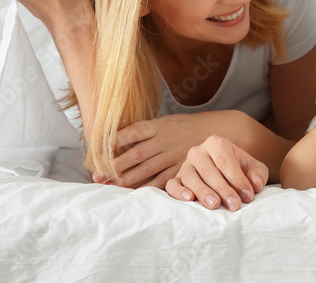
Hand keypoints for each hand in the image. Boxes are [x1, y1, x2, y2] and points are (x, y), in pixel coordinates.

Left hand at [94, 112, 219, 188]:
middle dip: (113, 166)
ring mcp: (173, 155)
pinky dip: (147, 187)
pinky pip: (161, 180)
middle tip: (97, 176)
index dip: (114, 140)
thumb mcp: (167, 122)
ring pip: (145, 169)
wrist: (219, 130)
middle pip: (134, 154)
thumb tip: (118, 143)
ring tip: (108, 185)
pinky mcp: (181, 167)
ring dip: (125, 179)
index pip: (132, 132)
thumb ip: (147, 132)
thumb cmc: (187, 127)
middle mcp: (165, 140)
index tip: (96, 148)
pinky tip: (134, 193)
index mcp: (159, 125)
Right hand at [165, 136, 268, 210]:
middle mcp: (198, 151)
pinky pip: (172, 185)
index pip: (225, 161)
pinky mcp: (176, 179)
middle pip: (209, 171)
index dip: (237, 179)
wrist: (224, 174)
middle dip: (223, 189)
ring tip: (214, 204)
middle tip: (234, 205)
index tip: (247, 195)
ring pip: (191, 178)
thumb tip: (256, 184)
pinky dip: (178, 192)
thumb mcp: (253, 168)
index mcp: (217, 143)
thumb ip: (258, 174)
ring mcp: (185, 165)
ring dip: (203, 192)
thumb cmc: (239, 170)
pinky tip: (189, 199)